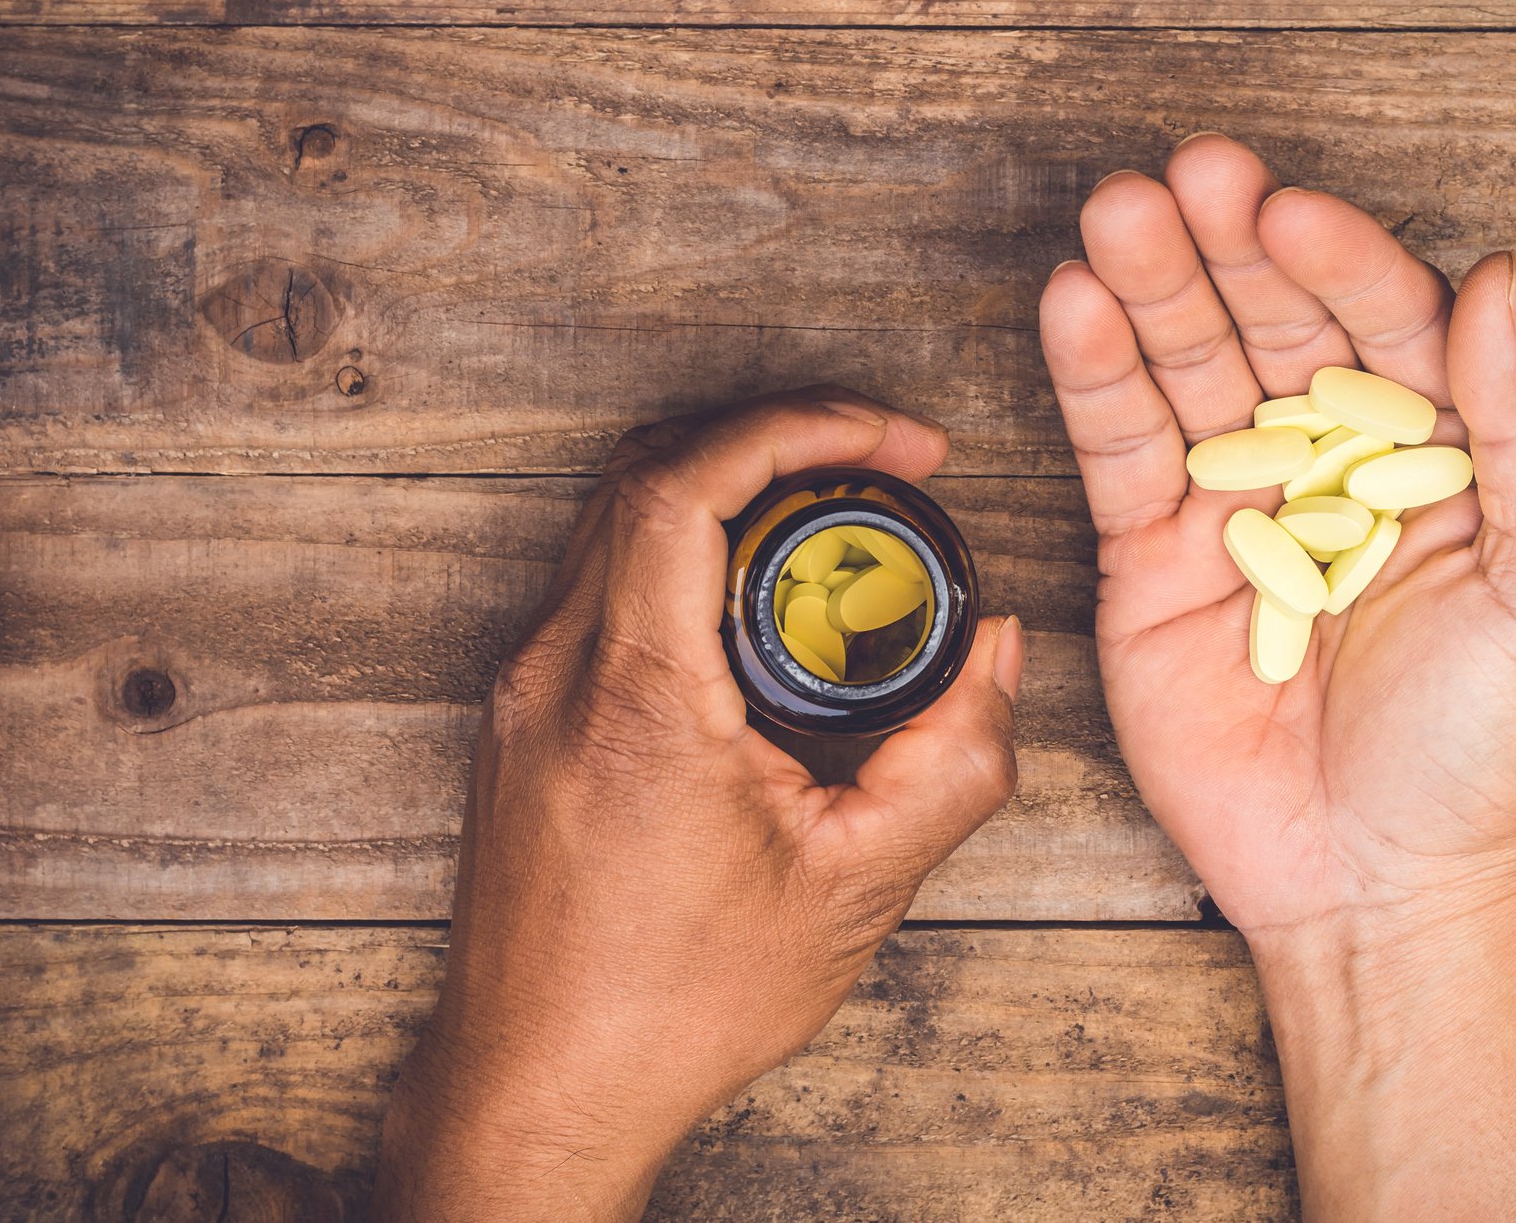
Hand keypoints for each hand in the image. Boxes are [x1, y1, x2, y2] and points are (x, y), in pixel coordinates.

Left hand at [374, 388, 1023, 1221]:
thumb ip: (953, 761)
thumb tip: (997, 651)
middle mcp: (556, 674)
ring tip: (836, 522)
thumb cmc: (679, 1005)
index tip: (893, 441)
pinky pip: (600, 579)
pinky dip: (684, 546)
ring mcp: (522, 690)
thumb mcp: (856, 889)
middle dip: (778, 438)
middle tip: (883, 464)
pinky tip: (761, 599)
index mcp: (637, 700)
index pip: (685, 485)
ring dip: (728, 488)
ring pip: (616, 517)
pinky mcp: (518, 716)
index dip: (798, 426)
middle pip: (648, 471)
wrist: (540, 1088)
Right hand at [1038, 137, 1515, 935]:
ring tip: (1117, 211)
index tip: (1291, 209)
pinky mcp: (1150, 559)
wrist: (1375, 883)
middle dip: (1231, 247)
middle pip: (1276, 324)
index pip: (1385, 323)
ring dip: (1152, 287)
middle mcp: (1332, 460)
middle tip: (1188, 173)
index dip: (1340, 260)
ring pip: (1189, 369)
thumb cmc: (1486, 750)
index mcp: (1438, 454)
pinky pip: (1121, 452)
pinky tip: (1076, 306)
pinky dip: (1095, 378)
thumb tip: (1503, 278)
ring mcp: (1235, 505)